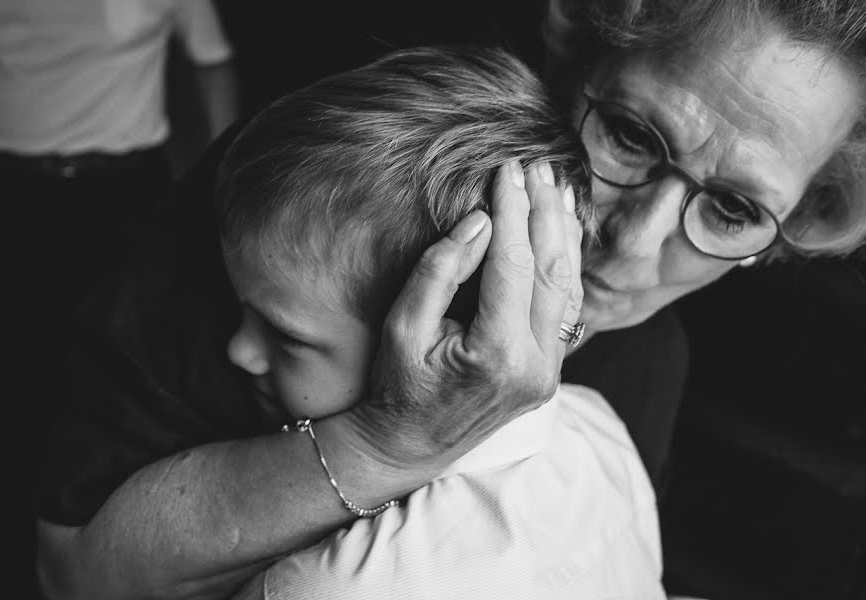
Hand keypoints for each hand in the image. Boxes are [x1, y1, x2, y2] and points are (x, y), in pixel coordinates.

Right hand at [351, 160, 583, 469]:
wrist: (410, 444)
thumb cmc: (397, 387)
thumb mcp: (402, 328)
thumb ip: (439, 272)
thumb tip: (479, 222)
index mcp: (498, 354)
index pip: (514, 266)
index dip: (511, 212)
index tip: (506, 170)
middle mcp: (536, 365)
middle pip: (552, 271)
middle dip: (544, 212)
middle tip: (537, 166)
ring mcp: (549, 371)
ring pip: (569, 287)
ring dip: (563, 233)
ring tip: (557, 186)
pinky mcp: (550, 369)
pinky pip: (567, 307)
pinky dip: (566, 264)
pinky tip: (562, 231)